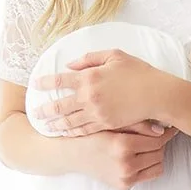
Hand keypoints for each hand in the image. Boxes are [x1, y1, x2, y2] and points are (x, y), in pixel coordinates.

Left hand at [32, 49, 166, 135]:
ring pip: (70, 121)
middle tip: (34, 114)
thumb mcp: (114, 56)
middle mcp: (89, 96)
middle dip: (45, 110)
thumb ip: (90, 59)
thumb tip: (70, 65)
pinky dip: (73, 132)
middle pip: (60, 105)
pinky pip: (85, 130)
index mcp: (89, 77)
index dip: (45, 82)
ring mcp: (97, 113)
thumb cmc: (138, 72)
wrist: (156, 94)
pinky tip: (66, 133)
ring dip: (56, 124)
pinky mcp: (106, 124)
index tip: (35, 85)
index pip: (60, 80)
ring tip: (46, 127)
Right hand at [78, 123, 177, 189]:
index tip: (171, 128)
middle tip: (154, 135)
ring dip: (155, 154)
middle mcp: (125, 165)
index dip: (166, 133)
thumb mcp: (112, 123)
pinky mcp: (124, 186)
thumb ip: (138, 124)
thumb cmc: (92, 133)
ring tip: (145, 146)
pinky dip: (148, 166)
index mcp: (122, 145)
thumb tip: (164, 130)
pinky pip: (149, 175)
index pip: (157, 140)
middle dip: (159, 142)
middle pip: (159, 152)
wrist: (72, 154)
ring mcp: (125, 178)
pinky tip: (139, 157)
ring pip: (158, 165)